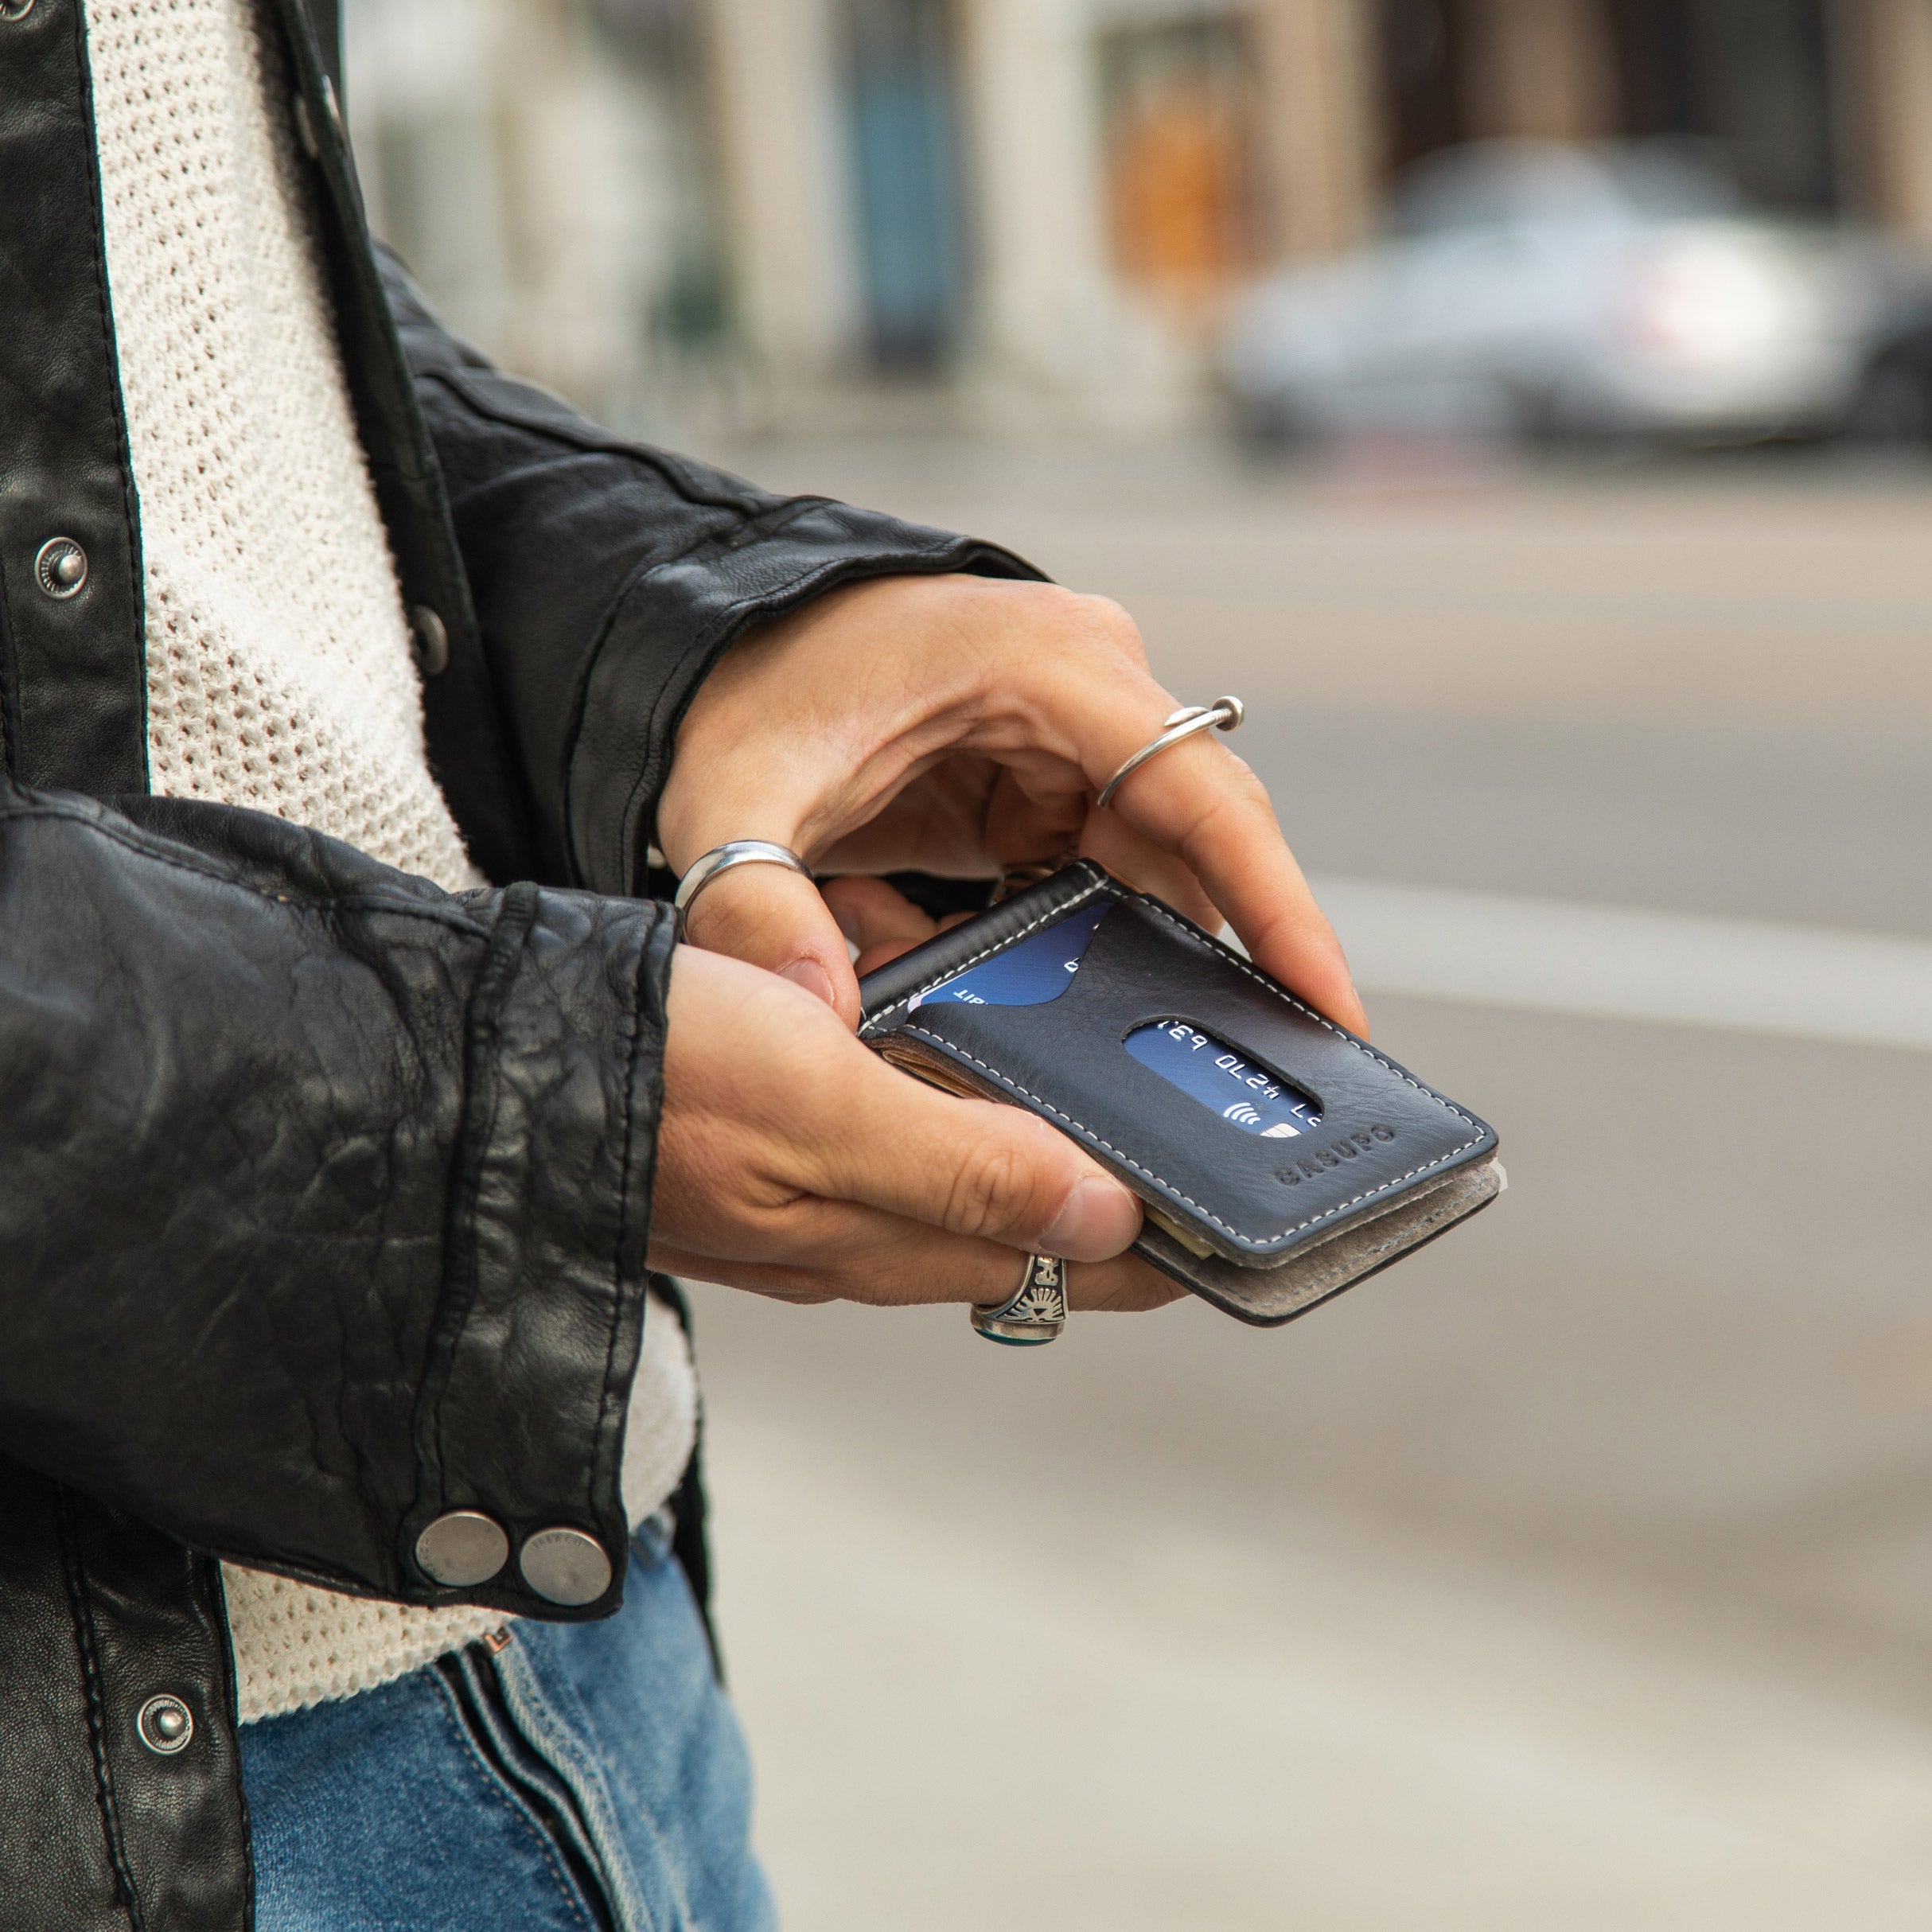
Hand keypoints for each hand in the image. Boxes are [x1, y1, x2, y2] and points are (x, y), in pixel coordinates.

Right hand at [651, 945, 1183, 1310]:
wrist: (495, 1062)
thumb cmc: (653, 1070)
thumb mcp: (821, 1102)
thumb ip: (962, 1162)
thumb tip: (1103, 1217)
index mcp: (881, 1233)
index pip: (1056, 1258)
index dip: (1152, 1246)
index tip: (1234, 1225)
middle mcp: (856, 1230)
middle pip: (1017, 1223)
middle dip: (1105, 1194)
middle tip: (1185, 1143)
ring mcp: (812, 1194)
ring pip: (955, 1174)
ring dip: (1025, 1140)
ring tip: (1093, 1088)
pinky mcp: (774, 1150)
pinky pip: (888, 1133)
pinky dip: (941, 1096)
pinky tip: (950, 1043)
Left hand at [656, 574, 1366, 1034]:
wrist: (712, 639)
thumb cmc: (738, 689)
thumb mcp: (732, 798)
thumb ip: (761, 906)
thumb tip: (814, 1020)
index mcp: (1046, 665)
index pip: (1205, 793)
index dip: (1279, 905)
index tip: (1329, 1005)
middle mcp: (1090, 682)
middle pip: (1195, 843)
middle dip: (1201, 958)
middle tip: (1222, 1077)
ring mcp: (1077, 724)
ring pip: (1148, 865)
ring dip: (1111, 952)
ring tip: (1080, 1036)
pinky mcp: (1049, 767)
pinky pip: (1098, 865)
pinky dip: (1070, 933)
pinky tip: (1023, 984)